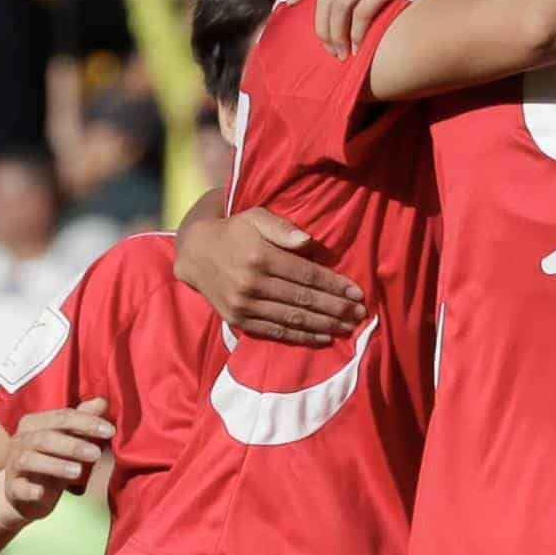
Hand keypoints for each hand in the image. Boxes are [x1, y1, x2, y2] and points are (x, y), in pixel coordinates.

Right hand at [0, 399, 115, 525]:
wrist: (23, 491)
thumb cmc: (51, 458)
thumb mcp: (68, 438)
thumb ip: (83, 420)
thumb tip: (101, 402)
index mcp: (35, 423)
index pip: (62, 417)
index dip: (87, 422)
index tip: (110, 431)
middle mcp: (20, 440)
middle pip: (45, 437)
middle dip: (73, 445)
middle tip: (96, 454)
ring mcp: (13, 464)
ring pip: (30, 460)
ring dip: (55, 465)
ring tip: (78, 471)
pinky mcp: (11, 488)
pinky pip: (18, 487)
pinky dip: (29, 489)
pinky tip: (41, 493)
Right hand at [175, 209, 365, 346]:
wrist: (195, 252)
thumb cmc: (235, 231)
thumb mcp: (256, 217)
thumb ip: (282, 227)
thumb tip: (307, 240)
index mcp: (261, 258)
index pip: (307, 275)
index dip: (334, 286)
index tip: (357, 293)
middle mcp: (252, 284)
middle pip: (303, 300)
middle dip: (335, 309)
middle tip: (360, 315)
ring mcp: (243, 305)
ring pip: (291, 319)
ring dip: (323, 325)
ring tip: (348, 328)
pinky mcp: (237, 319)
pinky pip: (273, 332)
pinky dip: (299, 337)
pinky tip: (321, 338)